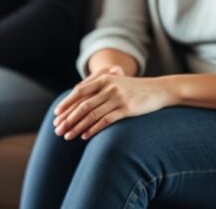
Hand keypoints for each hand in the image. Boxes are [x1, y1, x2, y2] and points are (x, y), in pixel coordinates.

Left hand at [52, 67, 173, 140]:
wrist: (159, 89)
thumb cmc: (134, 88)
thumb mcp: (115, 82)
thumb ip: (98, 88)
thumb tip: (78, 96)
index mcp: (103, 79)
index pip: (78, 92)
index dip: (66, 103)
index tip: (56, 114)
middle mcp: (108, 87)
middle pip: (82, 105)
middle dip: (68, 119)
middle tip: (57, 129)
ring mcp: (117, 98)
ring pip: (92, 114)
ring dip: (77, 127)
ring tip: (67, 136)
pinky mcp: (127, 109)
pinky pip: (106, 121)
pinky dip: (93, 129)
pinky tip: (85, 136)